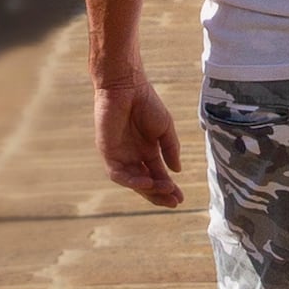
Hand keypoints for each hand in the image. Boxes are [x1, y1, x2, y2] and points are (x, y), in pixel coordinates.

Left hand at [94, 67, 185, 207]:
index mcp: (147, 151)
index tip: (180, 198)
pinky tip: (146, 182)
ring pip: (132, 181)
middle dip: (159, 194)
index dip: (168, 188)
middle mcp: (133, 156)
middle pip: (146, 183)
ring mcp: (120, 155)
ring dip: (148, 189)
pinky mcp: (107, 152)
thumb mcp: (165, 129)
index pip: (158, 176)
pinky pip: (117, 173)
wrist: (127, 86)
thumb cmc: (146, 103)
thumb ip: (170, 149)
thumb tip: (177, 171)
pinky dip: (131, 180)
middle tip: (174, 202)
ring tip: (163, 190)